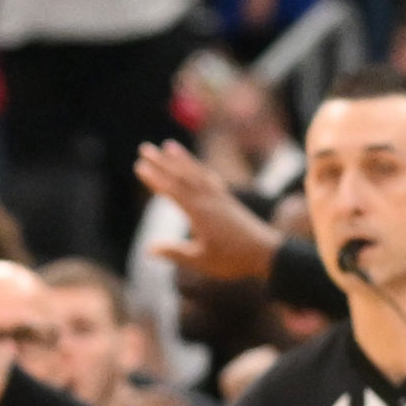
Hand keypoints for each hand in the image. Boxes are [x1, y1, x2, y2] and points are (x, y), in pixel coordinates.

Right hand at [138, 142, 276, 278]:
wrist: (266, 253)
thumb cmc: (232, 260)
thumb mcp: (201, 261)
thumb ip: (175, 252)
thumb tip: (149, 248)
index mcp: (199, 212)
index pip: (172, 191)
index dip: (154, 178)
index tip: (139, 166)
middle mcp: (209, 199)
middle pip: (181, 176)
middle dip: (161, 162)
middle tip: (144, 148)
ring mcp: (220, 197)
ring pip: (196, 173)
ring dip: (181, 159)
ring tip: (168, 145)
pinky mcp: (228, 200)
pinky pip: (210, 179)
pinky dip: (200, 170)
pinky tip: (196, 167)